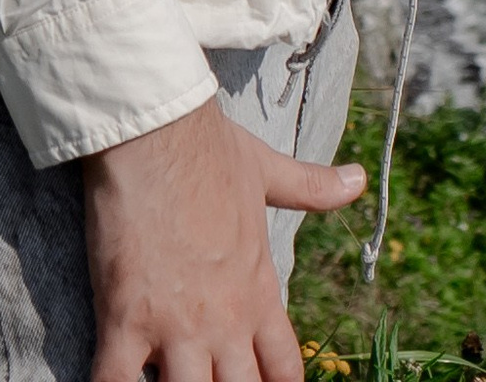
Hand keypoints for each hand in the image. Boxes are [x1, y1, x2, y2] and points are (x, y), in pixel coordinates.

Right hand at [85, 93, 362, 381]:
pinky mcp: (125, 318)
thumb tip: (360, 179)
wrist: (158, 128)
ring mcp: (176, 324)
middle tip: (215, 381)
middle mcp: (224, 319)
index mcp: (258, 291)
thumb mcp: (267, 171)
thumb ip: (312, 187)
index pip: (283, 369)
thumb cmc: (209, 149)